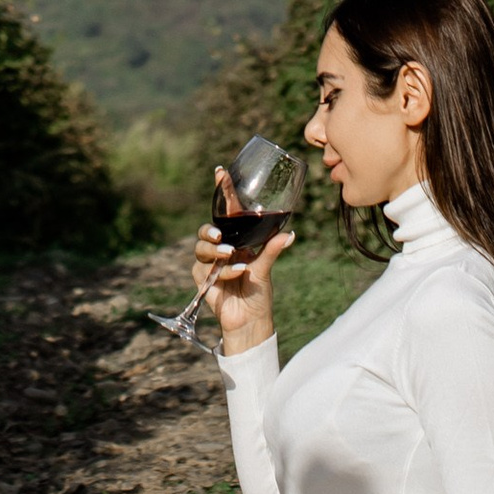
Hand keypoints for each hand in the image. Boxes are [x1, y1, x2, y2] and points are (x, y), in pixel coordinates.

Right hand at [195, 174, 292, 353]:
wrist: (251, 321)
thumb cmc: (258, 294)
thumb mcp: (266, 269)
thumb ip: (272, 250)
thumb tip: (291, 234)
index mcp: (237, 239)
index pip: (226, 211)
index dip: (222, 191)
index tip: (221, 172)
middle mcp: (222, 248)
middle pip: (207, 229)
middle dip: (209, 229)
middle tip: (219, 234)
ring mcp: (210, 263)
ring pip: (202, 247)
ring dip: (215, 251)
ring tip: (230, 255)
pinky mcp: (203, 279)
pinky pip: (206, 269)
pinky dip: (224, 271)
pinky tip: (237, 273)